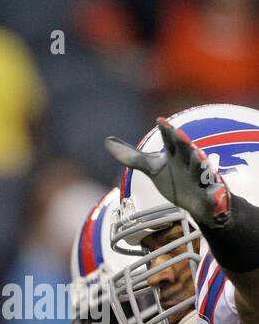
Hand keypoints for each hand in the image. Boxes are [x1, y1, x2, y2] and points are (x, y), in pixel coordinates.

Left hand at [105, 118, 232, 227]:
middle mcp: (191, 163)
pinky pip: (216, 196)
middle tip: (177, 133)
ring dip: (200, 164)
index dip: (166, 131)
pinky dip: (216, 195)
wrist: (200, 202)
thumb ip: (132, 156)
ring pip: (203, 170)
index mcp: (177, 155)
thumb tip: (107, 140)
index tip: (159, 121)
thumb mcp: (153, 168)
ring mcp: (202, 179)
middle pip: (187, 151)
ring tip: (198, 156)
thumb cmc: (176, 179)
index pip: (171, 140)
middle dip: (183, 142)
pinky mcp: (212, 196)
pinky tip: (216, 193)